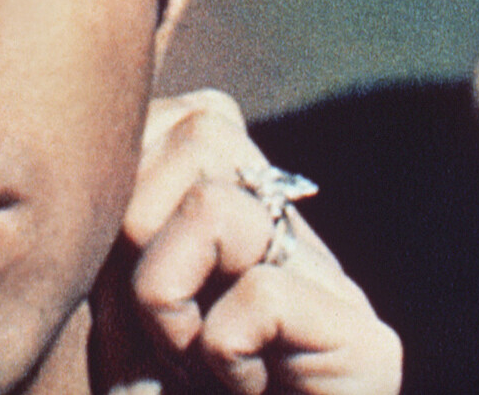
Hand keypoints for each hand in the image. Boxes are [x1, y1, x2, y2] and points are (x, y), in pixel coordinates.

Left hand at [97, 89, 400, 394]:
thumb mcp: (112, 318)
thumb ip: (120, 237)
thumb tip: (117, 143)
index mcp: (237, 228)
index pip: (188, 115)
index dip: (126, 176)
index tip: (111, 280)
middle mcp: (295, 244)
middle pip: (204, 130)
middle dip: (135, 228)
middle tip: (146, 325)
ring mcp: (337, 290)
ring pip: (219, 204)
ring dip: (162, 296)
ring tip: (183, 362)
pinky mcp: (366, 345)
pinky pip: (259, 295)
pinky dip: (218, 353)